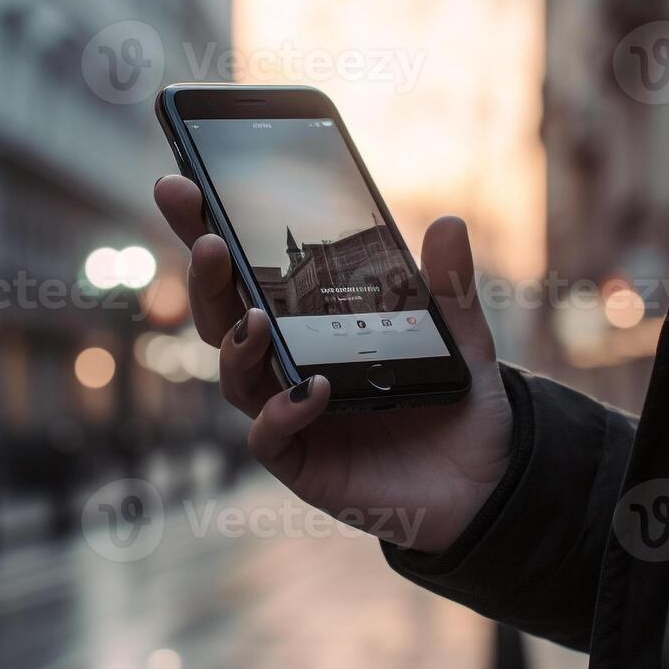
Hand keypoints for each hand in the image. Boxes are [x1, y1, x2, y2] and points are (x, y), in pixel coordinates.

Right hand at [153, 175, 512, 552]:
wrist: (487, 482)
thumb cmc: (457, 404)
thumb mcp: (461, 337)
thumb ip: (449, 287)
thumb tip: (447, 224)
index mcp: (309, 325)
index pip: (247, 273)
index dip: (206, 230)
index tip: (182, 186)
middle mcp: (287, 365)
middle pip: (224, 318)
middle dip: (206, 278)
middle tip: (208, 241)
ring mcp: (290, 415)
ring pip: (235, 376)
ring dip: (237, 344)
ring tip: (256, 318)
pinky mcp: (303, 464)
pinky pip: (270, 438)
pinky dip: (282, 412)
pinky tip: (310, 390)